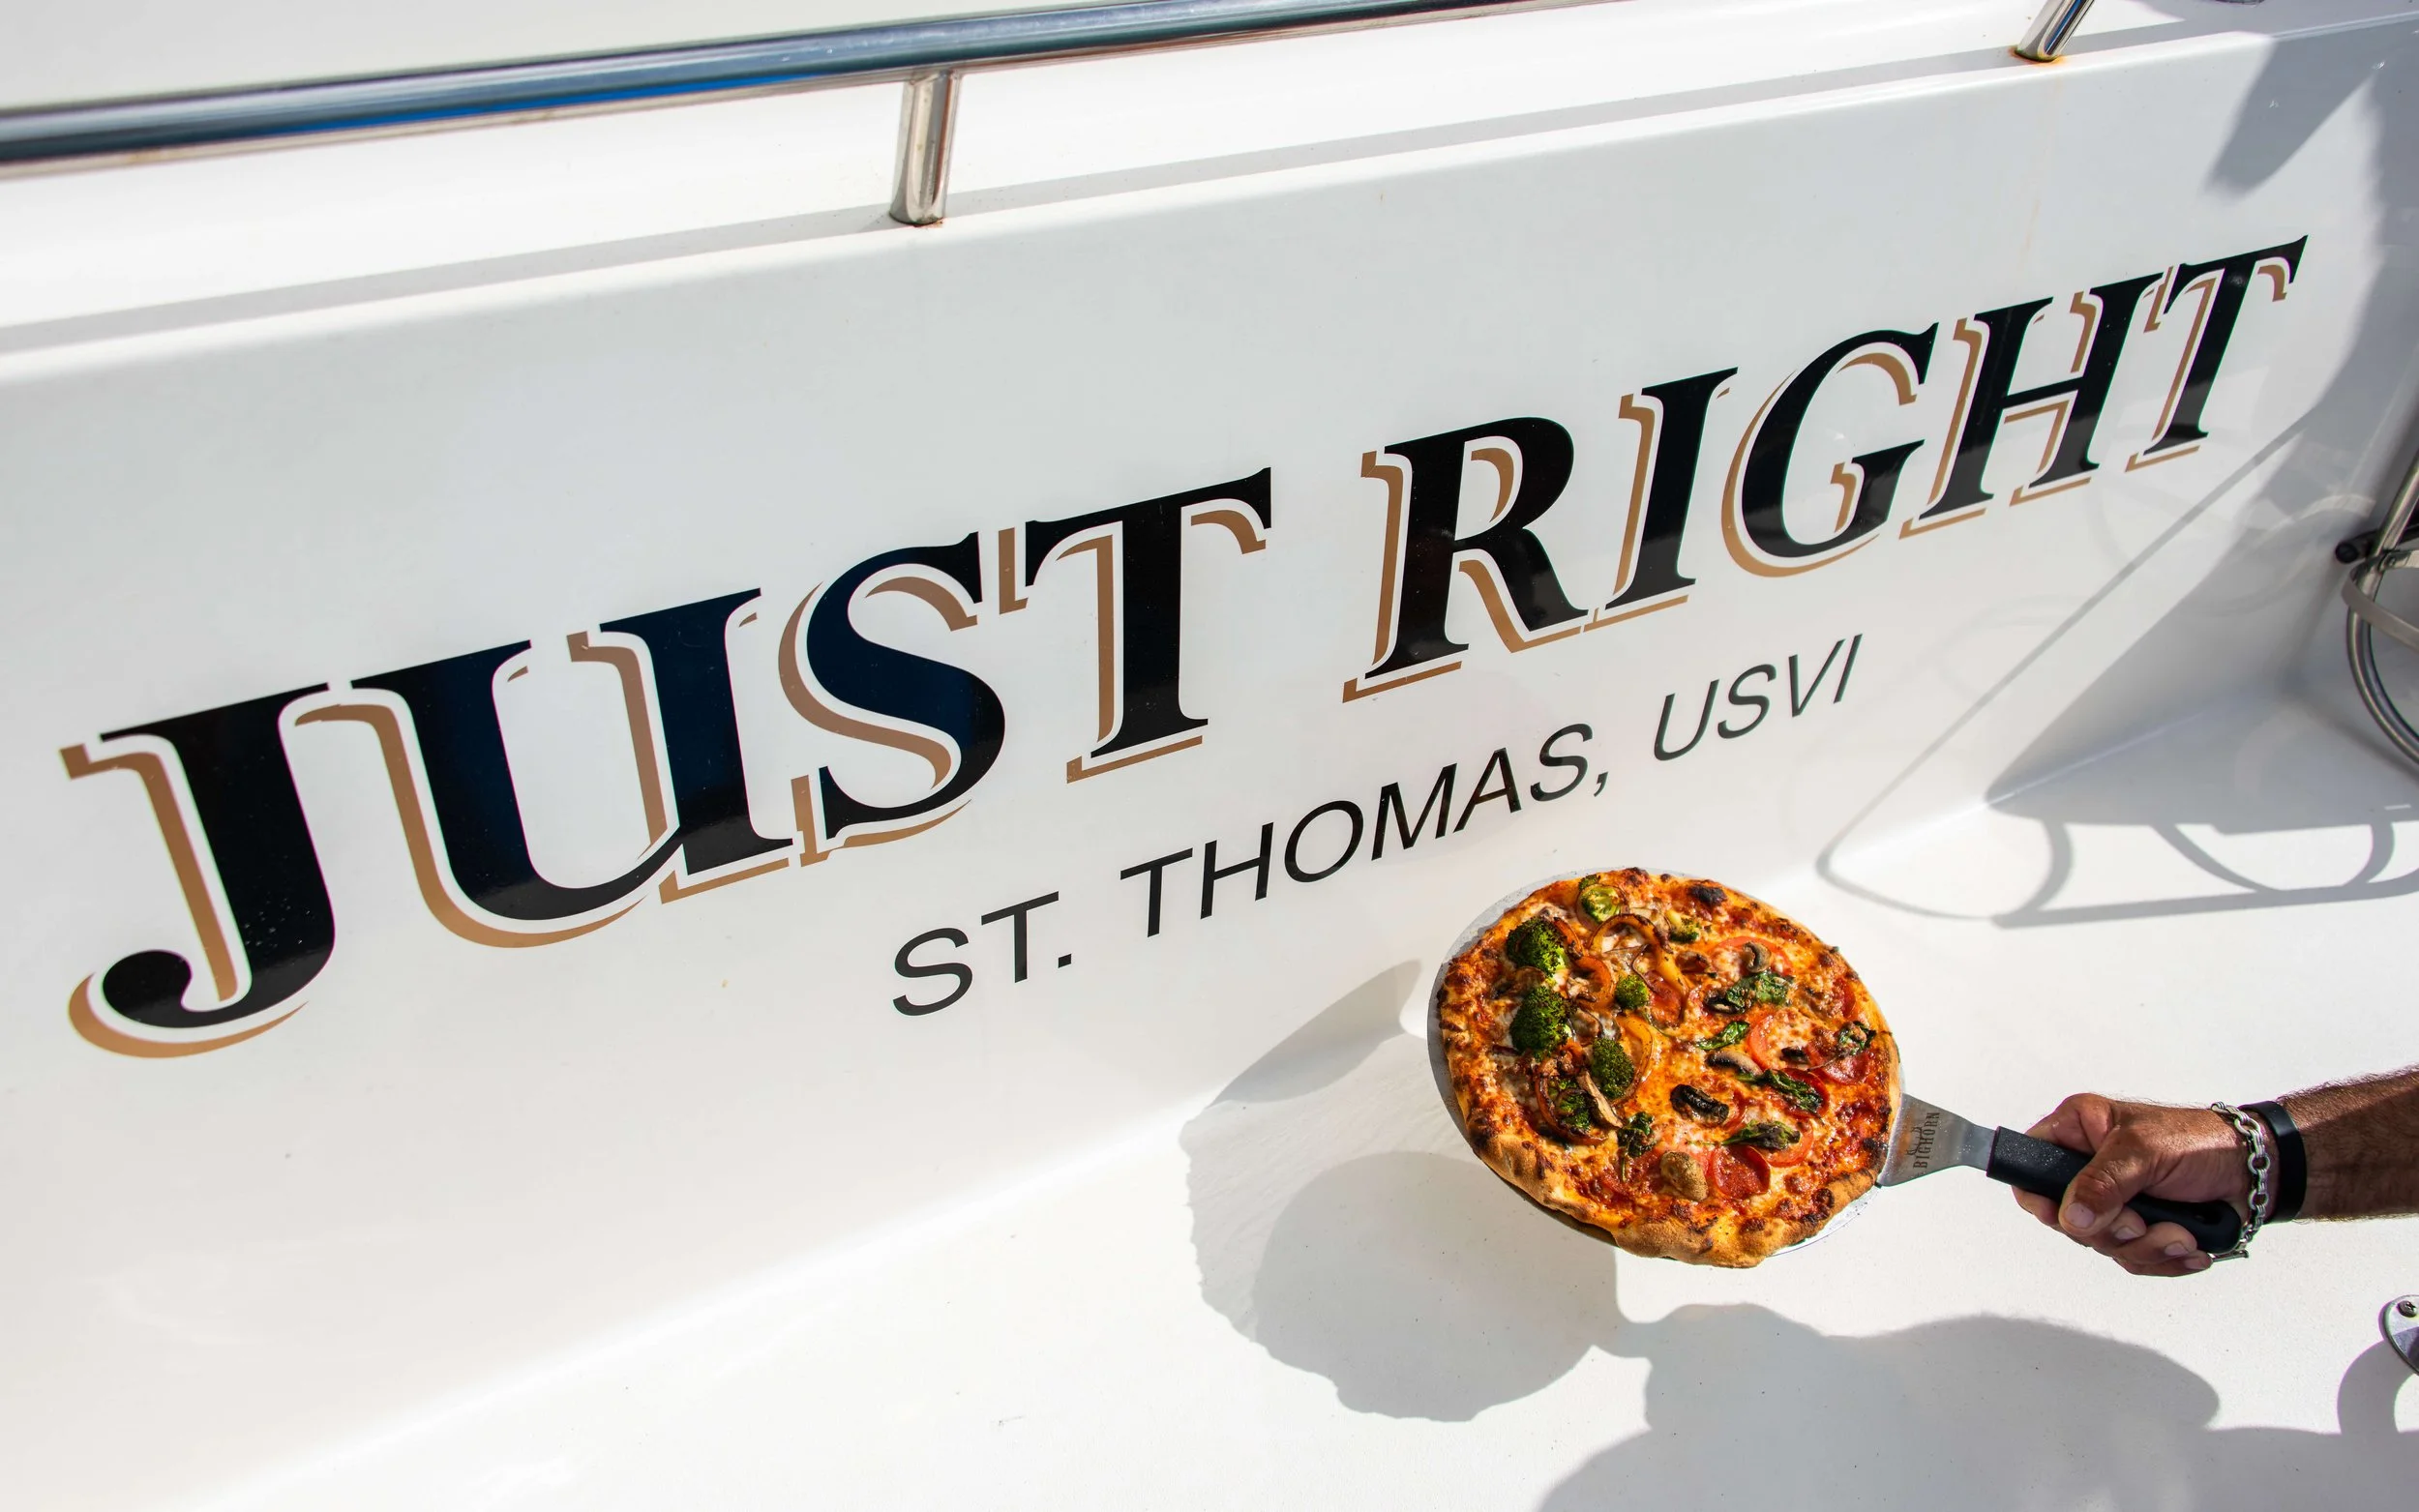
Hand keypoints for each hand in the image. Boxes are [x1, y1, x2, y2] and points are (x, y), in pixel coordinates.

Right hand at [2009, 1095, 2250, 1276]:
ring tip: (2180, 1232)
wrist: (2255, 1174)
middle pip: (2067, 1219)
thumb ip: (2103, 1183)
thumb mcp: (2145, 1152)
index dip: (2039, 1198)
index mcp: (2080, 1132)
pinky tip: (2188, 1244)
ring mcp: (2115, 1203)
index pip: (2030, 1167)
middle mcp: (2090, 1169)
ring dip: (2147, 1247)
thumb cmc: (2202, 1142)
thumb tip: (2070, 1216)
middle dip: (2112, 1230)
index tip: (2061, 1217)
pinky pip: (2133, 1260)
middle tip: (2140, 1220)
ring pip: (2103, 1246)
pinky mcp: (2140, 1230)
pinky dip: (2164, 1258)